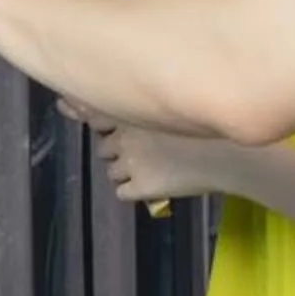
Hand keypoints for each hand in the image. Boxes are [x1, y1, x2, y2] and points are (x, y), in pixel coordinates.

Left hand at [67, 101, 227, 203]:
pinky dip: (133, 190)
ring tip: (154, 168)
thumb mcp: (174, 107)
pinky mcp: (140, 186)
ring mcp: (131, 162)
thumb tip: (127, 103)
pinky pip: (123, 192)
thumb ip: (148, 105)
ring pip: (111, 170)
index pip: (92, 108)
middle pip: (103, 146)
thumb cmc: (210, 128)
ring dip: (124, 170)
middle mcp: (126, 135)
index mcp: (134, 112)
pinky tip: (154, 184)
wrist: (230, 156)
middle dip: (116, 149)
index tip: (64, 104)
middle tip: (143, 151)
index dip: (78, 107)